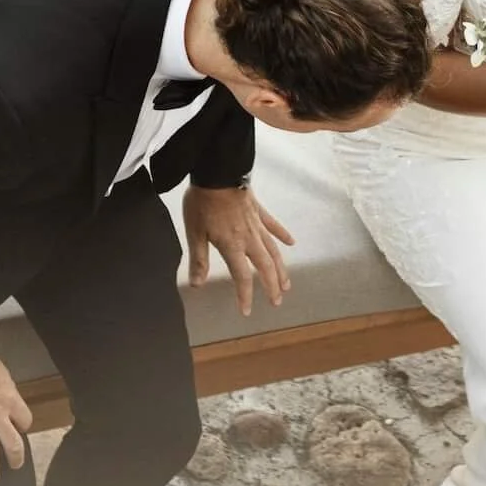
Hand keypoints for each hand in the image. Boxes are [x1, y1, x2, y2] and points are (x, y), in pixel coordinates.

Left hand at [185, 184, 294, 313]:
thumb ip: (198, 259)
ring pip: (273, 251)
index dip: (245, 296)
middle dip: (272, 286)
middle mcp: (249, 239)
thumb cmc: (203, 202)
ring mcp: (257, 225)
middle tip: (277, 301)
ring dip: (281, 269)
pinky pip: (274, 226)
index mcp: (232, 246)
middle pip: (265, 267)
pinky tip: (291, 243)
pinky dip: (283, 235)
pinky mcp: (259, 211)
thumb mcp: (194, 233)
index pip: (242, 277)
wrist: (217, 173)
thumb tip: (197, 284)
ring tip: (287, 283)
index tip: (247, 311)